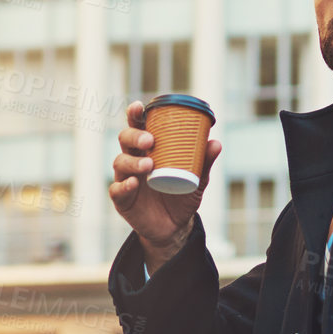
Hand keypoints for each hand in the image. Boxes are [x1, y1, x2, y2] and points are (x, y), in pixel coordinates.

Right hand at [109, 99, 221, 265]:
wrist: (175, 227)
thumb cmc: (182, 195)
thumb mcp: (197, 180)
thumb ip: (203, 162)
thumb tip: (215, 143)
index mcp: (149, 149)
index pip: (139, 127)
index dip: (135, 115)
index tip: (139, 106)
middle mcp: (134, 160)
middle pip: (125, 140)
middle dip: (135, 136)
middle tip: (150, 140)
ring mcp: (126, 179)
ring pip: (120, 162)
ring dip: (132, 161)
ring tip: (149, 164)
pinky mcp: (122, 199)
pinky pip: (117, 190)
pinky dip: (123, 185)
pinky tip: (133, 183)